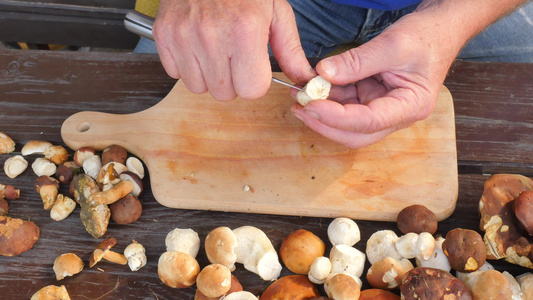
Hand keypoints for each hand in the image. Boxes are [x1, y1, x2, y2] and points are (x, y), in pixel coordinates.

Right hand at [153, 0, 313, 100]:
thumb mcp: (276, 13)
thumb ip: (290, 52)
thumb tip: (305, 82)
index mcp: (245, 31)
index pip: (252, 90)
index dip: (255, 81)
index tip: (253, 64)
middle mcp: (212, 36)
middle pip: (225, 94)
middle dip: (232, 80)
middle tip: (233, 54)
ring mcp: (184, 36)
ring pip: (199, 87)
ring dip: (209, 75)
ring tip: (214, 48)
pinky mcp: (164, 35)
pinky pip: (175, 74)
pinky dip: (187, 65)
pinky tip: (196, 45)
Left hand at [290, 10, 464, 148]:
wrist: (440, 28)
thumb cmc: (427, 37)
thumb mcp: (392, 45)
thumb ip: (357, 61)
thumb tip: (323, 73)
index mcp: (410, 107)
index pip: (369, 122)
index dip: (336, 117)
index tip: (311, 104)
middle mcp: (396, 115)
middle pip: (355, 134)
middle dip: (324, 124)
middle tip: (299, 108)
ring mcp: (383, 108)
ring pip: (347, 123)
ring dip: (322, 111)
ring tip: (299, 94)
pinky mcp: (373, 98)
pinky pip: (347, 104)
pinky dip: (328, 98)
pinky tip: (312, 88)